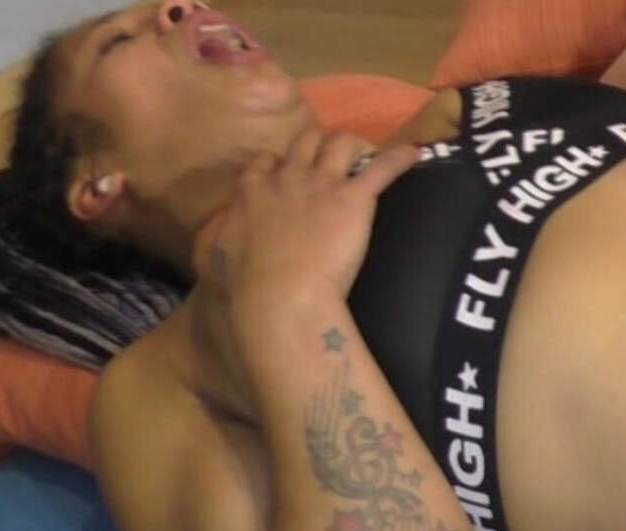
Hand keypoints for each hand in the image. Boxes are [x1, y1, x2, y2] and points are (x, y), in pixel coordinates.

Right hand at [193, 128, 417, 308]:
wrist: (277, 295)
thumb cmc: (242, 285)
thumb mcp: (212, 258)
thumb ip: (214, 239)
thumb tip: (214, 236)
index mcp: (251, 191)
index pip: (263, 161)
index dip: (276, 163)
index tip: (283, 173)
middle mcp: (286, 178)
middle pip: (305, 141)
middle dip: (317, 145)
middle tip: (328, 160)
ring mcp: (322, 184)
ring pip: (342, 142)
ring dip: (354, 145)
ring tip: (366, 155)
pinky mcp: (354, 199)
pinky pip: (383, 167)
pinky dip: (399, 158)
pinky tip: (413, 154)